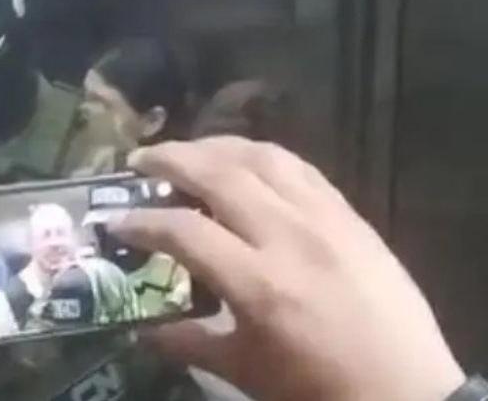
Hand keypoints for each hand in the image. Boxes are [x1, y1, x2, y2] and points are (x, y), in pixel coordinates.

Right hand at [111, 137, 463, 400]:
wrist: (406, 391)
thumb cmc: (318, 387)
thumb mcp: (245, 371)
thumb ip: (189, 343)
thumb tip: (141, 332)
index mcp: (259, 283)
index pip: (185, 231)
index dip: (142, 222)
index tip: (115, 220)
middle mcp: (289, 236)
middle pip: (219, 174)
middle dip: (171, 159)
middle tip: (139, 159)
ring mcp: (324, 218)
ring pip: (262, 157)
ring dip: (216, 145)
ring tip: (187, 149)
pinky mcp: (349, 214)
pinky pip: (300, 167)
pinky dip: (262, 154)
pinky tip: (244, 159)